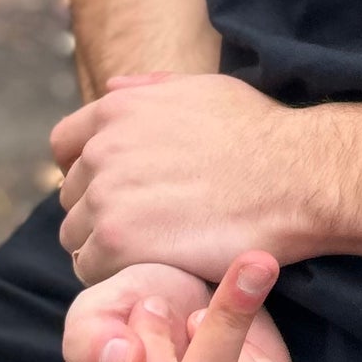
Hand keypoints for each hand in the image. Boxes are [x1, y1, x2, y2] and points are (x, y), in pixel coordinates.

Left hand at [52, 73, 314, 283]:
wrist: (296, 175)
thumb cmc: (260, 133)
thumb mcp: (203, 89)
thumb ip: (149, 90)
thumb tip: (110, 86)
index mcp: (118, 110)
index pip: (65, 145)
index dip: (85, 171)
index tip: (116, 192)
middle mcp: (103, 148)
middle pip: (73, 195)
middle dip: (101, 212)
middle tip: (147, 229)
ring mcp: (107, 195)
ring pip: (76, 236)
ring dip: (106, 247)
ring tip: (152, 252)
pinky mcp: (119, 241)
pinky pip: (91, 269)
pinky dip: (116, 275)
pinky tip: (154, 268)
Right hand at [63, 254, 296, 361]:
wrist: (179, 317)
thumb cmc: (130, 323)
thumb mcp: (94, 313)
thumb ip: (89, 338)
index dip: (156, 333)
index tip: (153, 308)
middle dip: (208, 328)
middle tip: (191, 314)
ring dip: (237, 344)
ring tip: (210, 339)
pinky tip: (241, 361)